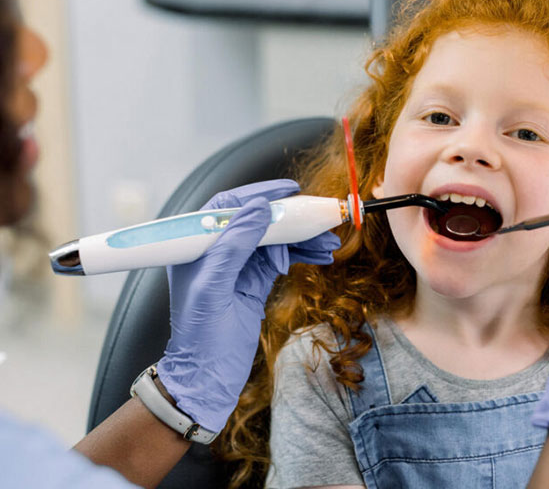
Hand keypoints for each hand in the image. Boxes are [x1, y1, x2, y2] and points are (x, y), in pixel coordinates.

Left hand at [156, 180, 340, 431]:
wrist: (206, 380)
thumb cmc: (200, 338)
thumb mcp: (213, 288)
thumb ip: (233, 246)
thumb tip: (258, 208)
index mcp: (197, 246)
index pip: (228, 206)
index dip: (258, 194)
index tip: (288, 191)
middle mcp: (217, 251)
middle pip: (257, 220)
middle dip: (290, 219)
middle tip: (319, 219)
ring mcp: (237, 266)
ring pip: (273, 240)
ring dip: (301, 239)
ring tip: (328, 243)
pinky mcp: (253, 282)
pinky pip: (281, 259)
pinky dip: (300, 255)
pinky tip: (320, 255)